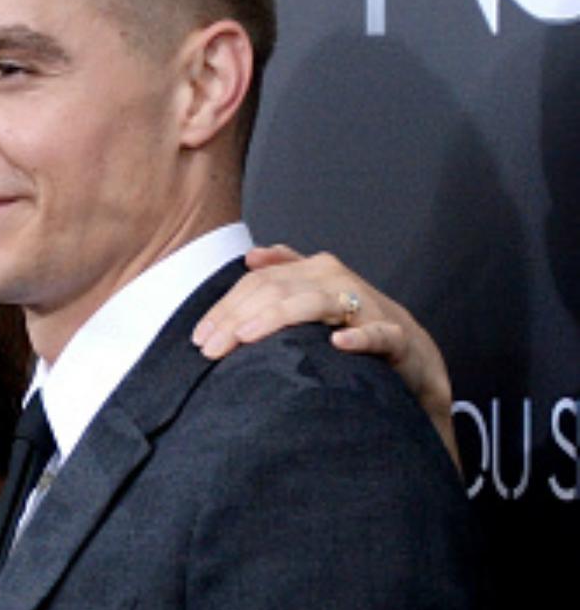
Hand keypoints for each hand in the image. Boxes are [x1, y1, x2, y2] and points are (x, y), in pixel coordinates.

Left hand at [191, 246, 458, 466]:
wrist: (410, 352)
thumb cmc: (353, 323)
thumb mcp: (314, 295)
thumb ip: (283, 273)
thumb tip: (252, 256)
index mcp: (313, 270)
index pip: (259, 283)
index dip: (226, 308)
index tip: (199, 337)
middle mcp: (336, 279)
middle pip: (277, 291)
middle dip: (239, 318)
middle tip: (211, 347)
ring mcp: (366, 305)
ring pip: (315, 304)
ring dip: (279, 319)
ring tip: (248, 337)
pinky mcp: (394, 336)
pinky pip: (376, 334)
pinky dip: (357, 337)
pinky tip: (337, 343)